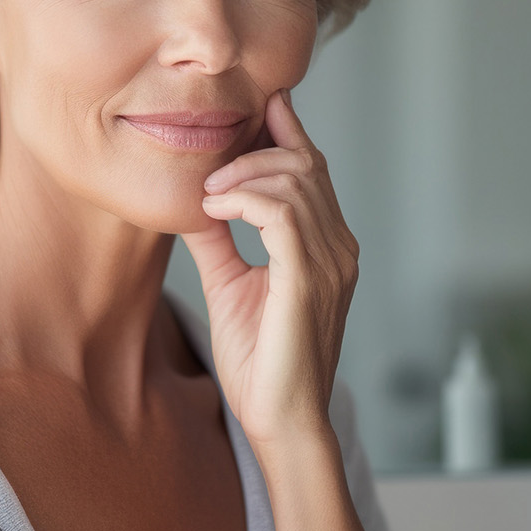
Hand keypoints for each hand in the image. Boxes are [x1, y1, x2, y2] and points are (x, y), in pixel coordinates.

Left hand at [180, 89, 358, 450]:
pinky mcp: (308, 280)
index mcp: (328, 246)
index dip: (286, 130)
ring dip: (243, 173)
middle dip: (254, 150)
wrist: (280, 420)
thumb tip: (190, 198)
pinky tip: (214, 208)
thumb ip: (218, 239)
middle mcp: (339, 248)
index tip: (252, 109)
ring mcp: (331, 263)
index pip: (313, 170)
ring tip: (207, 193)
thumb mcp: (229, 283)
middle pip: (306, 164)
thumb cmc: (261, 361)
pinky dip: (243, 199)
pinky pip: (280, 213)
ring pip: (294, 180)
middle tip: (211, 170)